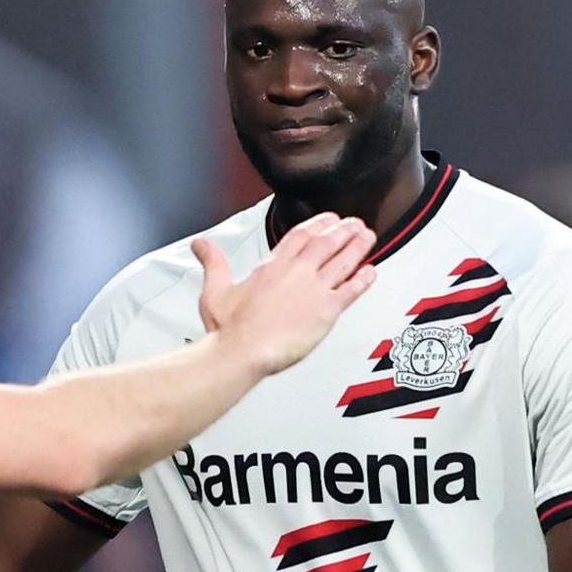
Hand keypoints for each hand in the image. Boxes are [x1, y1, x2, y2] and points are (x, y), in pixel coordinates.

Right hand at [193, 212, 375, 374]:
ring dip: (358, 246)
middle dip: (343, 230)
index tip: (328, 219)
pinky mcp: (326, 311)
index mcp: (272, 266)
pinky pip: (351, 290)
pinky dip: (363, 279)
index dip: (318, 224)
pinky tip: (371, 272)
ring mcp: (313, 290)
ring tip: (368, 237)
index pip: (300, 235)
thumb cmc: (229, 329)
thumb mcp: (214, 289)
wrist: (242, 351)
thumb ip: (212, 261)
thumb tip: (200, 244)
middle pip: (326, 242)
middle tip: (355, 224)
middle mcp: (296, 273)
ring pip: (343, 260)